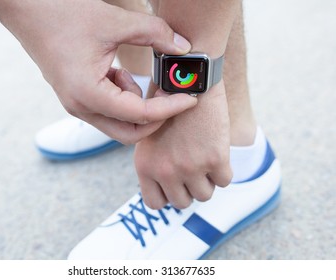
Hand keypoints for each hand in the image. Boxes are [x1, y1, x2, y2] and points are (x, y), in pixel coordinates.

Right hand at [0, 0, 196, 143]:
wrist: (28, 13)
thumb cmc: (64, 15)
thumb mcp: (114, 21)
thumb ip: (154, 33)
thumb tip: (184, 47)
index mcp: (88, 93)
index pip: (139, 115)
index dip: (169, 109)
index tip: (190, 99)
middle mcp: (81, 107)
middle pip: (129, 133)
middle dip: (155, 118)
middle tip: (170, 96)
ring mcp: (77, 106)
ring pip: (118, 125)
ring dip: (136, 107)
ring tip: (133, 75)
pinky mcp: (78, 99)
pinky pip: (108, 111)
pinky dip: (123, 98)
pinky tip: (118, 73)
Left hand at [134, 82, 232, 208]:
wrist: (188, 76)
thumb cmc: (166, 100)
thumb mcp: (148, 132)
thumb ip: (154, 159)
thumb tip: (166, 181)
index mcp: (145, 165)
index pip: (155, 203)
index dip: (167, 194)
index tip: (174, 183)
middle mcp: (165, 170)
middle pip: (182, 203)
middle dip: (188, 188)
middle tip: (192, 169)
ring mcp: (190, 166)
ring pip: (205, 195)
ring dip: (206, 180)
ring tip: (204, 159)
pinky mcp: (215, 158)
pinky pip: (224, 180)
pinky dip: (223, 170)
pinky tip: (217, 152)